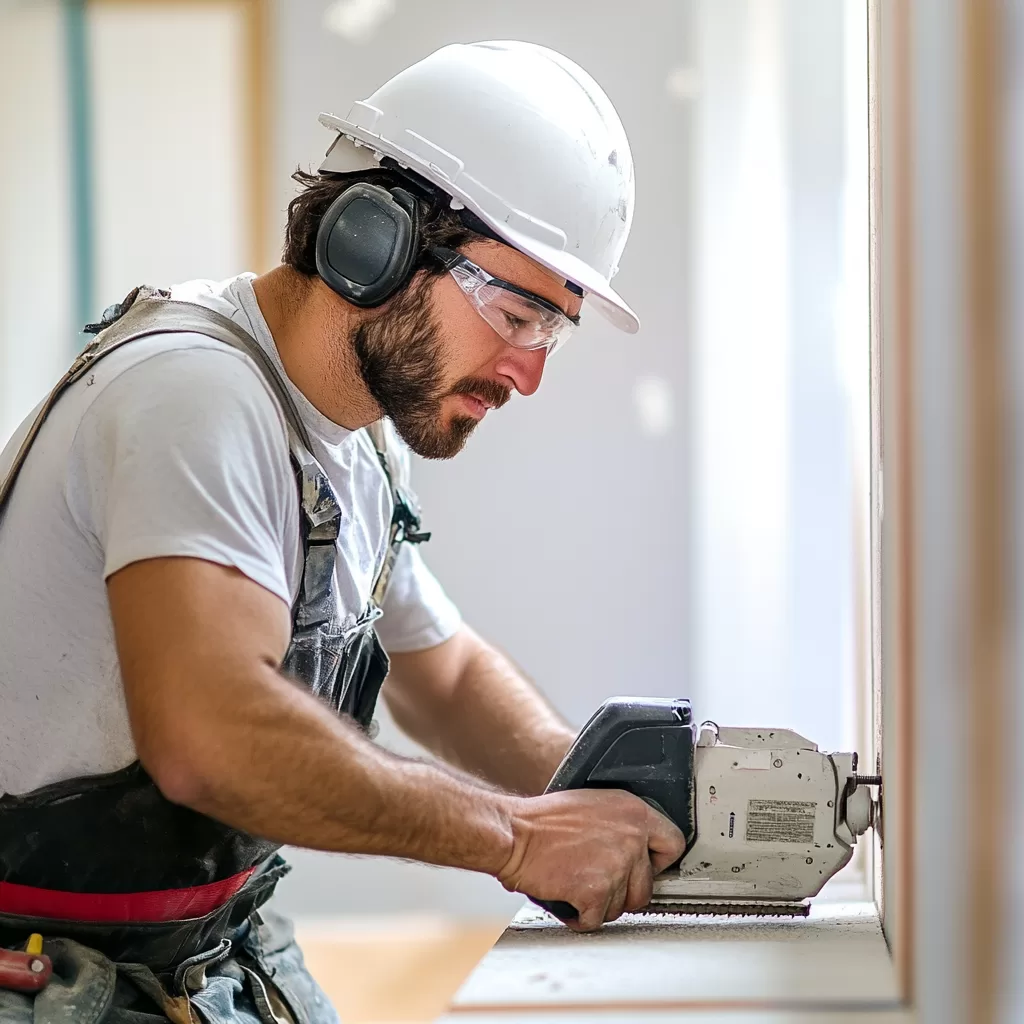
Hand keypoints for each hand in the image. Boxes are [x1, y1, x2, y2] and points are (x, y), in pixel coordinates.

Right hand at [496, 789, 685, 931]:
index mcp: (632, 811)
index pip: (672, 843)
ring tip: (575, 882)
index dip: (657, 862)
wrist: (513, 834)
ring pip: (621, 906)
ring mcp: (617, 866)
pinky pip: (597, 919)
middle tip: (597, 881)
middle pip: (647, 886)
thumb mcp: (592, 805)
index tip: (645, 868)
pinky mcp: (597, 892)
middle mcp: (631, 837)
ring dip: (599, 903)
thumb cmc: (542, 821)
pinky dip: (579, 916)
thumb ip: (620, 826)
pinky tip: (566, 896)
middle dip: (622, 891)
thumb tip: (637, 850)